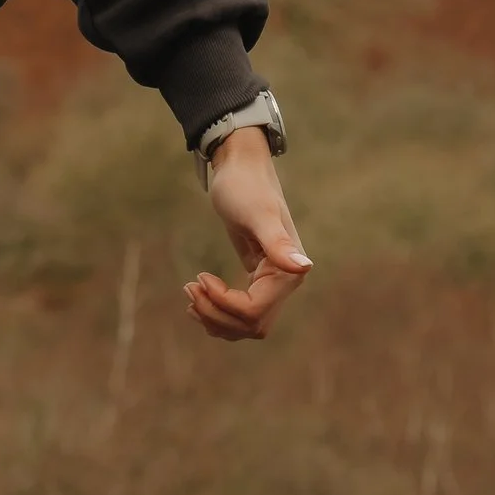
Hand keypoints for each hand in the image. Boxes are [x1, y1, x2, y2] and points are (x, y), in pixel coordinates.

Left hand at [183, 129, 312, 343]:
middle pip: (250, 325)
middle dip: (216, 314)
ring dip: (214, 317)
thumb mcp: (257, 214)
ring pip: (244, 326)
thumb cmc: (246, 186)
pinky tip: (198, 299)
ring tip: (190, 292)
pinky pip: (240, 313)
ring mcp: (272, 283)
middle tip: (189, 286)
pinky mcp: (257, 280)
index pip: (254, 312)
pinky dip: (217, 313)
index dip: (223, 303)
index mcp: (288, 272)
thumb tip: (304, 268)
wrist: (240, 169)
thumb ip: (279, 243)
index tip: (200, 277)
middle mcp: (285, 282)